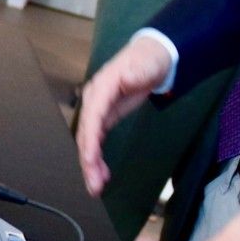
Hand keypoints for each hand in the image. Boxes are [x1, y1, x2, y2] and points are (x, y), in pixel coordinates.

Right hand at [75, 34, 173, 194]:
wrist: (153, 55)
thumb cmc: (148, 59)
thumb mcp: (145, 65)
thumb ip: (136, 74)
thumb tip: (126, 79)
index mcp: (102, 87)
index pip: (92, 117)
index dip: (90, 140)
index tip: (91, 161)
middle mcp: (95, 99)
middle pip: (87, 133)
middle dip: (88, 161)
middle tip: (94, 185)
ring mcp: (98, 108)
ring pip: (89, 140)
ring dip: (91, 164)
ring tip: (97, 186)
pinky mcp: (106, 115)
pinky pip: (96, 139)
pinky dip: (97, 157)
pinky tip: (101, 172)